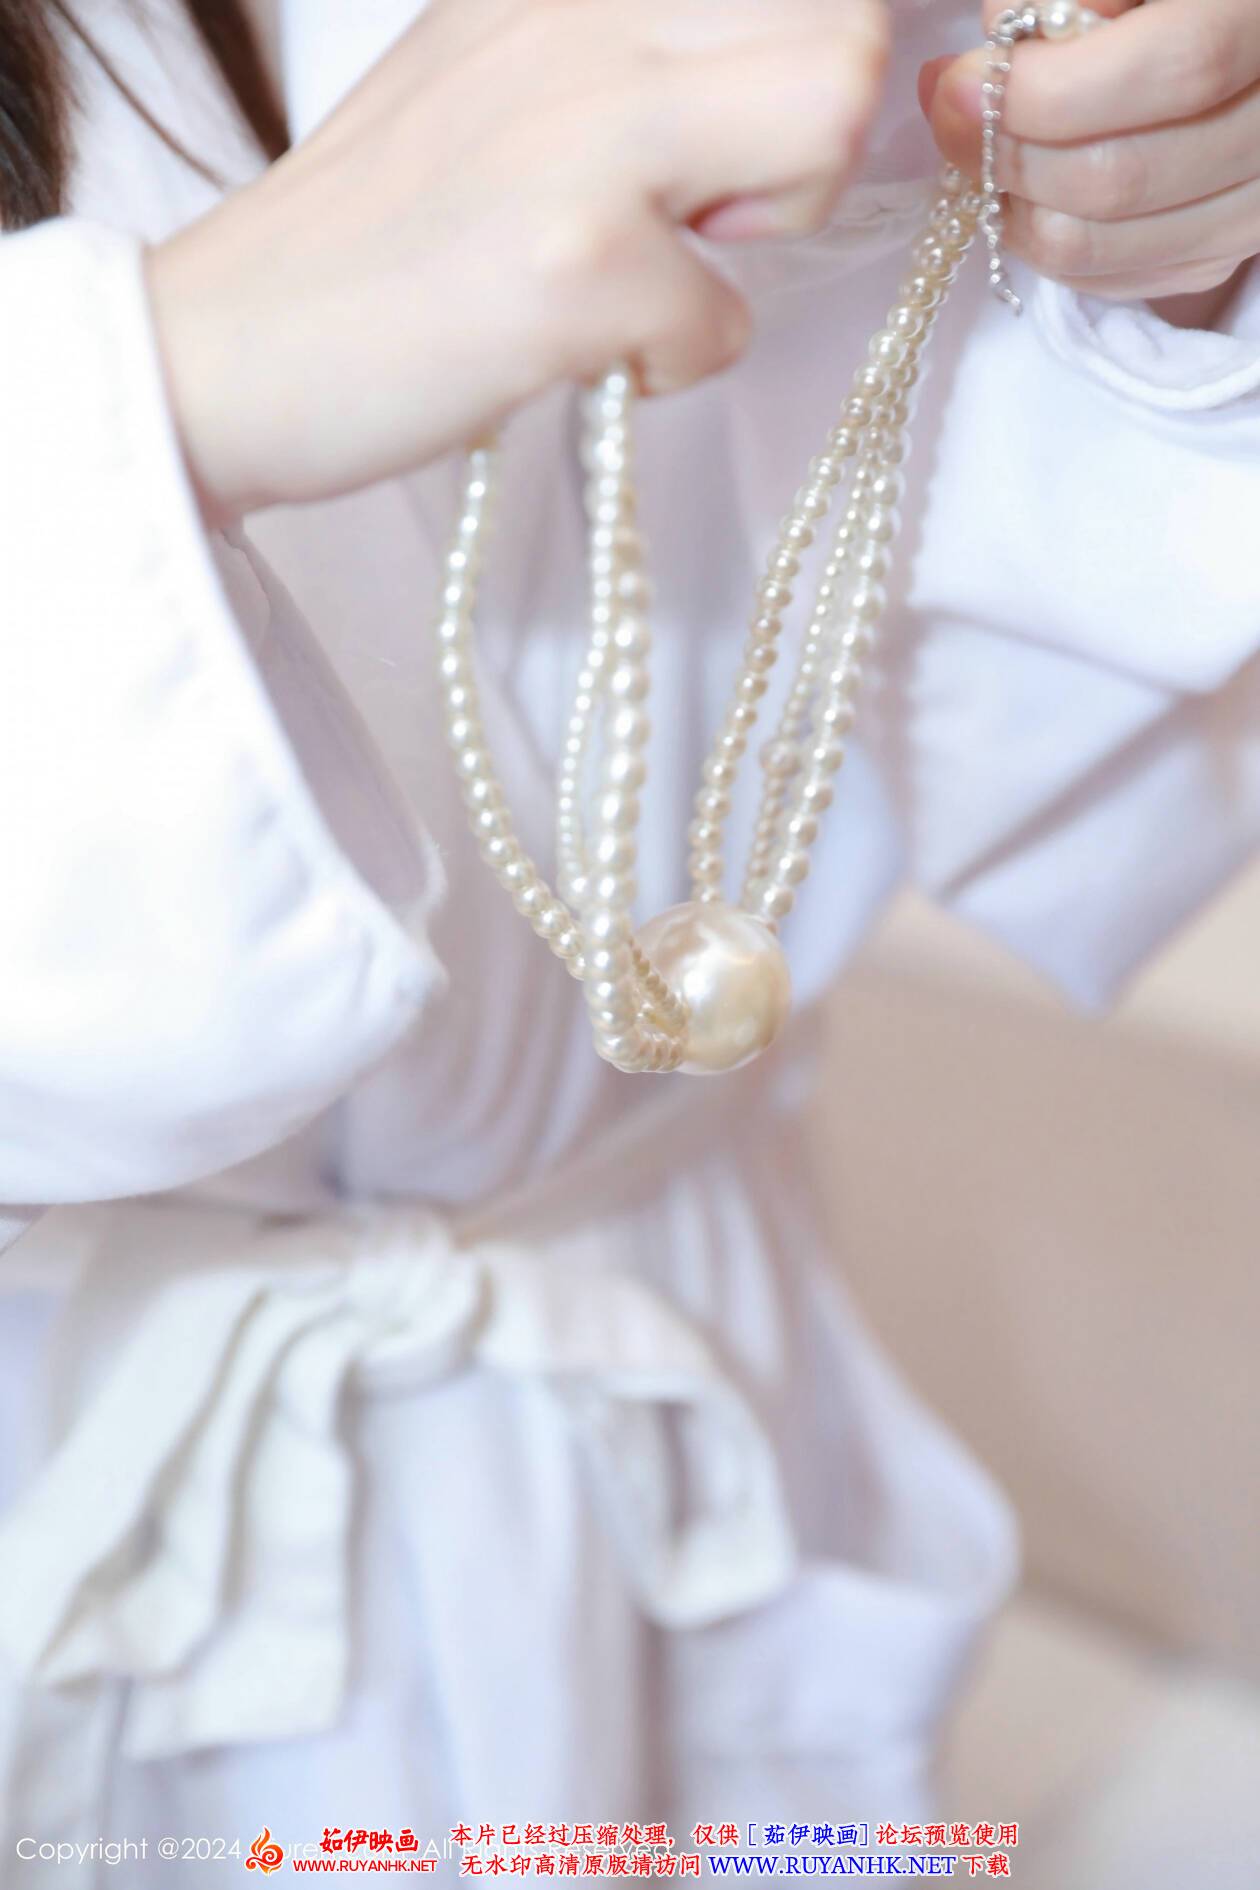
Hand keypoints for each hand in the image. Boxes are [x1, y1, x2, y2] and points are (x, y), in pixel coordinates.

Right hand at [147, 0, 888, 522]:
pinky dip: (667, 365)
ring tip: (656, 268)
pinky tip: (574, 352)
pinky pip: (728, 321)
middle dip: (812, 140)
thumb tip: (770, 72)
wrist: (226, 347)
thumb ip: (621, 52)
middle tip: (705, 212)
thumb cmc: (371, 241)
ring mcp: (583, 128)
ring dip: (772, 225)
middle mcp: (580, 12)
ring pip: (828, 115)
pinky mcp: (576, 263)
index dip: (798, 60)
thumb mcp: (489, 76)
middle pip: (844, 22)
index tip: (728, 140)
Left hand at [920, 0, 1258, 320]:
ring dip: (1014, 206)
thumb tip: (995, 49)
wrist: (1221, 32)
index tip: (958, 80)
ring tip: (981, 150)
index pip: (1176, 71)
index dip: (1049, 88)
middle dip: (1010, 154)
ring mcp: (1254, 205)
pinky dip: (1044, 241)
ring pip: (1102, 242)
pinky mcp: (1220, 251)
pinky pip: (1110, 275)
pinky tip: (1025, 189)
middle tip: (953, 116)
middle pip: (1124, 176)